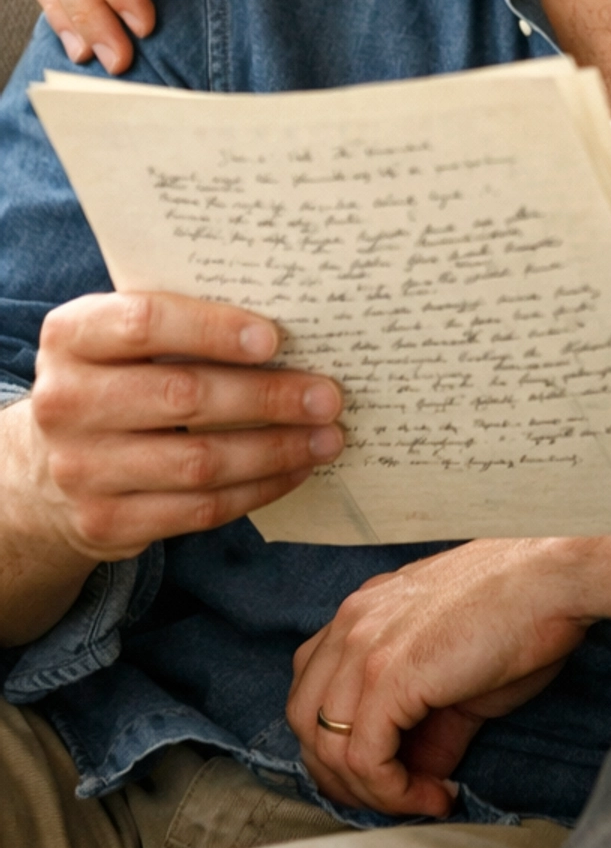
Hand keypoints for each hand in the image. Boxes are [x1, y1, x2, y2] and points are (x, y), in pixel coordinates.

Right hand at [23, 291, 343, 561]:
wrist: (46, 471)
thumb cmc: (113, 382)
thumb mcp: (121, 342)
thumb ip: (181, 325)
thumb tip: (292, 325)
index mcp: (71, 338)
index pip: (144, 323)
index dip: (213, 330)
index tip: (275, 338)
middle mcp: (66, 403)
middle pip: (183, 397)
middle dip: (267, 397)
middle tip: (328, 395)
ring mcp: (82, 470)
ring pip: (199, 462)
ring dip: (276, 449)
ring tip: (327, 436)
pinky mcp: (106, 524)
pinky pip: (199, 509)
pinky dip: (258, 489)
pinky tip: (294, 469)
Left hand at [287, 542, 593, 817]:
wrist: (556, 578)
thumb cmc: (522, 613)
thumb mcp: (458, 670)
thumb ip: (425, 720)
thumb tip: (417, 777)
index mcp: (362, 612)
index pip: (312, 690)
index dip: (339, 743)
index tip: (387, 775)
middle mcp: (351, 624)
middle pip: (304, 722)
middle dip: (342, 775)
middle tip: (394, 799)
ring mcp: (365, 648)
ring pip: (328, 748)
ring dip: (372, 792)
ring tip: (423, 799)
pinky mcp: (389, 675)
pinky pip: (365, 759)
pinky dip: (395, 792)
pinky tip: (435, 796)